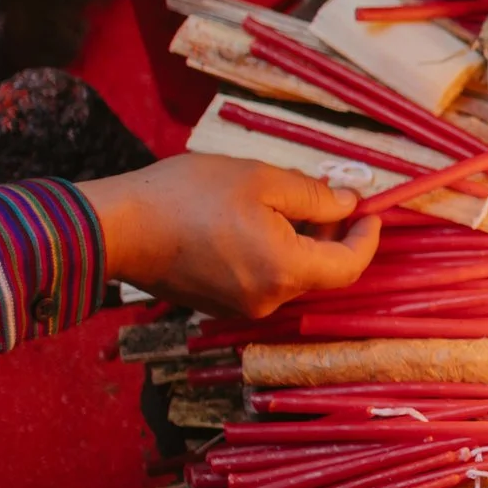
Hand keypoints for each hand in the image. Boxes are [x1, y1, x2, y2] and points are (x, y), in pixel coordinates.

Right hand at [79, 156, 379, 318]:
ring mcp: (240, 307)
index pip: (350, 266)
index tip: (372, 212)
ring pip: (291, 275)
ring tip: (286, 202)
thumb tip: (350, 205)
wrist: (116, 227)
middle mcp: (268, 299)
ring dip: (302, 243)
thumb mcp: (261, 179)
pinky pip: (262, 280)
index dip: (367, 239)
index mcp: (285, 271)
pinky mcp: (218, 305)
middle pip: (320, 272)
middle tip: (328, 197)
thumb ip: (314, 196)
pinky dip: (274, 254)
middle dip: (332, 235)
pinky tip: (256, 222)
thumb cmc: (187, 195)